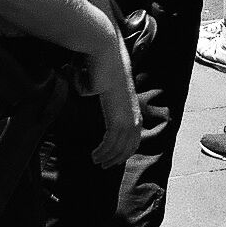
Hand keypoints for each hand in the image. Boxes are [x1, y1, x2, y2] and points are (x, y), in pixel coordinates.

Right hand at [81, 37, 140, 167]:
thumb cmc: (105, 67)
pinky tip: (95, 155)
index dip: (125, 151)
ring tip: (96, 162)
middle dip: (116, 159)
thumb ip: (103, 93)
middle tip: (104, 166)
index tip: (114, 159)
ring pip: (118, 148)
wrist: (107, 60)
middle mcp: (135, 118)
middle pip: (128, 147)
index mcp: (135, 111)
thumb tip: (90, 90)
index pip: (134, 139)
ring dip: (107, 158)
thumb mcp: (108, 84)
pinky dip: (103, 152)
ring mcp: (127, 120)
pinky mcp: (117, 121)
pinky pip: (110, 143)